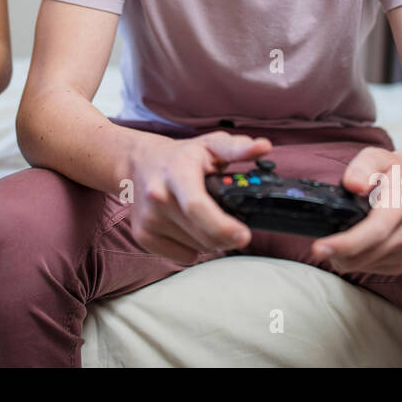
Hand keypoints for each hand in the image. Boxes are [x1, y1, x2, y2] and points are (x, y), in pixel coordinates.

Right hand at [127, 130, 273, 263]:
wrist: (137, 163)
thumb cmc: (180, 156)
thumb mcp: (210, 145)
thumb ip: (238, 148)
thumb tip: (263, 147)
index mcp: (177, 172)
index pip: (196, 205)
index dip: (222, 226)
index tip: (244, 235)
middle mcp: (158, 196)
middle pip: (203, 234)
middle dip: (227, 235)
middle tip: (235, 225)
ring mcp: (148, 219)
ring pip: (197, 248)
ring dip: (210, 240)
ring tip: (205, 218)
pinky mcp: (142, 236)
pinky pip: (183, 256)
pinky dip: (193, 247)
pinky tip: (189, 227)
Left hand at [309, 146, 401, 276]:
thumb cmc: (396, 170)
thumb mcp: (378, 157)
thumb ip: (363, 167)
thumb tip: (353, 185)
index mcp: (401, 206)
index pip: (374, 231)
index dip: (345, 243)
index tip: (319, 248)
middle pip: (366, 254)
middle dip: (336, 253)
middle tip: (318, 245)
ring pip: (367, 265)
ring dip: (346, 258)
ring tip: (335, 242)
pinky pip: (374, 269)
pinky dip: (358, 262)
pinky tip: (353, 247)